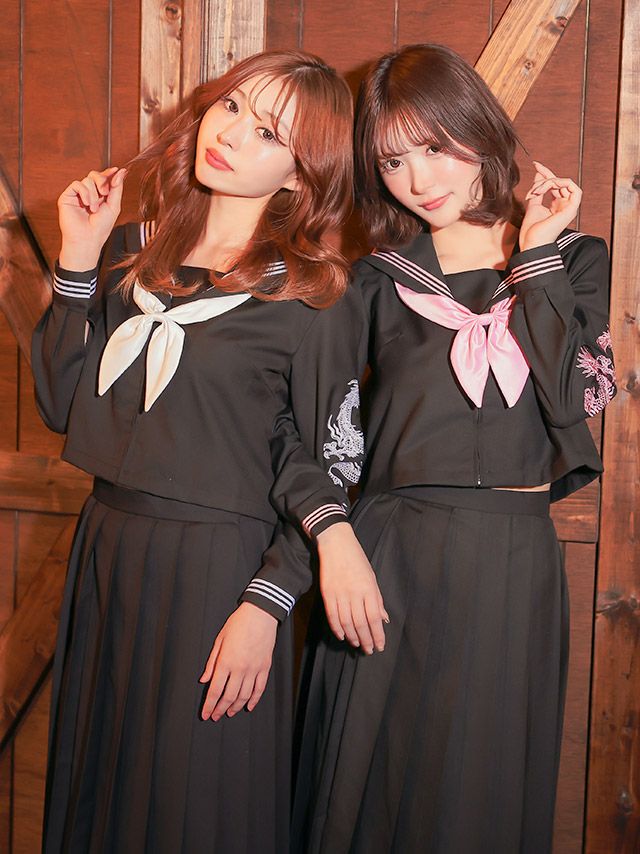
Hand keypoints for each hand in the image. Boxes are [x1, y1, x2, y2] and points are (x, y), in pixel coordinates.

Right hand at [58, 166, 125, 269]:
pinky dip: (84, 192)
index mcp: (100, 196)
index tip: (116, 170)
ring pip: (87, 180)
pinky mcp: (67, 196)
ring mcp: (77, 195)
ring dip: (94, 194)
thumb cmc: (101, 227)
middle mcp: (88, 193)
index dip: (109, 173)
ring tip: (94, 208)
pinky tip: (87, 204)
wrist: (88, 239)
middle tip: (105, 194)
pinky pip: (77, 184)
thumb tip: (121, 171)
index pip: (103, 179)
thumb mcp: (114, 206)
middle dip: (102, 181)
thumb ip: (117, 188)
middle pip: (95, 175)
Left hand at [199, 602, 277, 721]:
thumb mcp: (219, 640)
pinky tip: (248, 706)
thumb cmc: (238, 624)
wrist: (260, 614)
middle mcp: (240, 668)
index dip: (209, 705)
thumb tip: (204, 679)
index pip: (215, 690)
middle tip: (215, 716)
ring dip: (235, 707)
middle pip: (229, 697)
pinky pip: (259, 689)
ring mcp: (254, 669)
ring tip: (229, 712)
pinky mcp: (265, 667)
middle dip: (220, 709)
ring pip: (244, 696)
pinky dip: (254, 700)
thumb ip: (211, 662)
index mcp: (226, 662)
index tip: (206, 714)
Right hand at [316, 522, 388, 653]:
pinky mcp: (327, 593)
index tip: (380, 645)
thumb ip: (377, 599)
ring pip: (346, 623)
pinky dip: (337, 628)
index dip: (378, 635)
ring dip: (352, 637)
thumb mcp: (372, 577)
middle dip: (366, 640)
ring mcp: (340, 593)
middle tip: (369, 650)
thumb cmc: (357, 559)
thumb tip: (383, 619)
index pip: (374, 618)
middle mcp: (355, 593)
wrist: (336, 543)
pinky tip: (342, 636)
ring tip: (357, 644)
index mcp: (369, 588)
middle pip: (361, 623)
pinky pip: (332, 616)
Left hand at [520, 161, 581, 250]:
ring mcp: (570, 207)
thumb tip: (539, 174)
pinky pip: (572, 187)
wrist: (532, 243)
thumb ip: (538, 190)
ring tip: (535, 192)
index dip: (546, 173)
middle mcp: (565, 206)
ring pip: (563, 183)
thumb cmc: (531, 230)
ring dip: (548, 182)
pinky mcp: (572, 208)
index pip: (555, 185)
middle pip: (559, 181)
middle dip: (544, 176)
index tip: (535, 164)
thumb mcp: (533, 204)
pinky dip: (558, 183)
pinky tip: (545, 188)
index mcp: (557, 206)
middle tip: (532, 182)